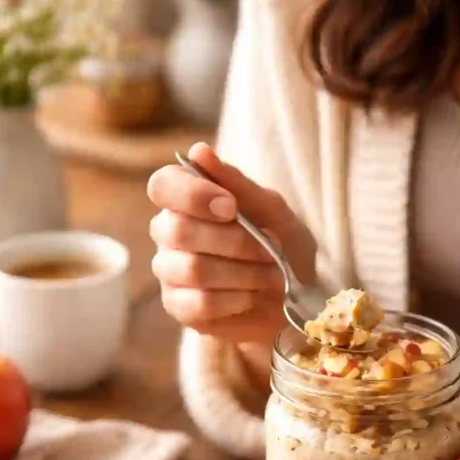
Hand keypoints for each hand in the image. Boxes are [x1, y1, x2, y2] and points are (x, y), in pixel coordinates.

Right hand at [148, 143, 316, 346]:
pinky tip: (251, 296)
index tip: (231, 207)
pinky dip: (236, 299)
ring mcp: (170, 272)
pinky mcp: (179, 307)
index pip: (162, 185)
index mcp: (186, 200)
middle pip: (177, 230)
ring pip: (192, 269)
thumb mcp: (273, 211)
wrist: (297, 298)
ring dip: (243, 273)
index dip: (193, 195)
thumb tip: (197, 151)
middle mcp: (169, 233)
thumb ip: (238, 184)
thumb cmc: (282, 246)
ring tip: (271, 276)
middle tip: (270, 249)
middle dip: (234, 241)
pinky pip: (199, 303)